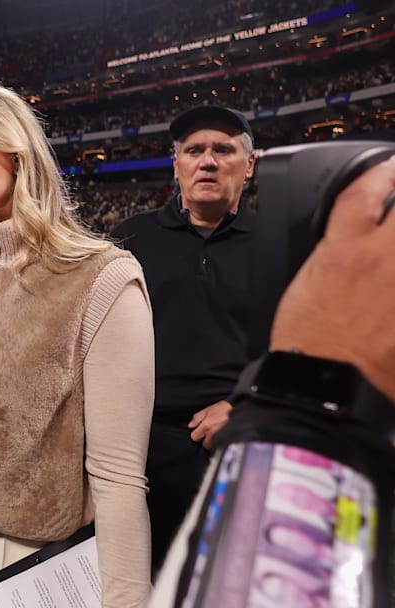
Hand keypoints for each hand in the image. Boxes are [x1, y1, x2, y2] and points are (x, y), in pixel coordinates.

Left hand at [188, 399, 232, 448]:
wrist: (239, 409)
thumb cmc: (224, 408)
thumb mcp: (207, 409)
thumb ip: (197, 418)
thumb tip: (191, 425)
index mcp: (206, 426)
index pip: (194, 437)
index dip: (196, 434)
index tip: (199, 432)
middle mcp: (213, 433)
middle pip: (205, 444)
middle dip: (206, 440)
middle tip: (209, 432)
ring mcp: (221, 437)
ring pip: (213, 445)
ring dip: (213, 441)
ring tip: (217, 433)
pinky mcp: (229, 439)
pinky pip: (221, 444)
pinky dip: (221, 442)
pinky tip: (222, 435)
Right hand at [270, 155, 394, 401]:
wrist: (325, 385)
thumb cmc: (306, 342)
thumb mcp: (308, 285)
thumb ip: (335, 258)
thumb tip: (352, 243)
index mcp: (344, 250)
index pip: (366, 191)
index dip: (383, 173)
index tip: (389, 170)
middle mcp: (381, 257)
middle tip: (394, 209)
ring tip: (388, 252)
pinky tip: (392, 294)